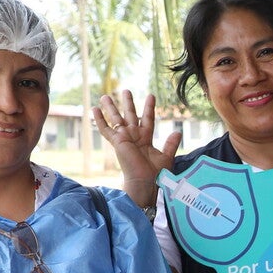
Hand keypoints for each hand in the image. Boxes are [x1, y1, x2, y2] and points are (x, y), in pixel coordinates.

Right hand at [94, 91, 181, 207]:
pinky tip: (94, 110)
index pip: (147, 118)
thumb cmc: (156, 174)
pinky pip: (106, 130)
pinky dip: (100, 120)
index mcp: (146, 139)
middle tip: (126, 90)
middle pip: (131, 115)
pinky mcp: (117, 143)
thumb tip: (178, 132)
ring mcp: (124, 139)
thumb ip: (170, 144)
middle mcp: (134, 137)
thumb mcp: (166, 156)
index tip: (150, 95)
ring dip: (111, 107)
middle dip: (128, 102)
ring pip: (116, 119)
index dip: (149, 107)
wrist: (146, 183)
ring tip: (105, 95)